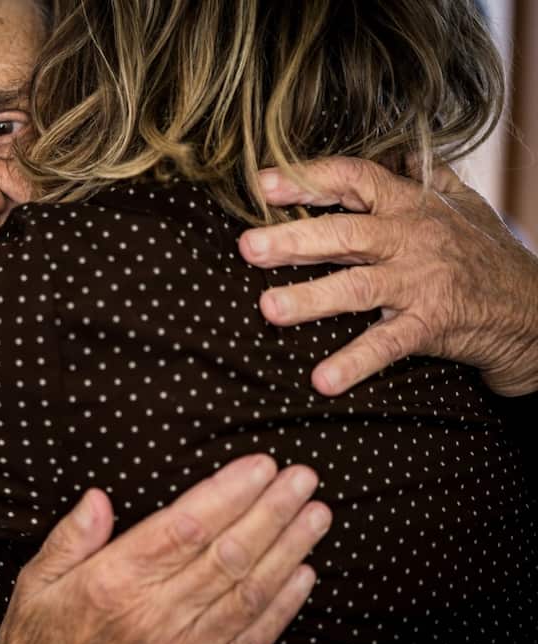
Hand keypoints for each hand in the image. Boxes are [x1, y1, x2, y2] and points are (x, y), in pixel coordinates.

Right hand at [0, 455, 330, 643]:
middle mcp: (153, 617)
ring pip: (248, 592)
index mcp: (112, 583)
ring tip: (317, 516)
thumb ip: (71, 537)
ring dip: (289, 550)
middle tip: (303, 478)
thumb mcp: (35, 583)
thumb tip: (99, 498)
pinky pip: (250, 641)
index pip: (185, 526)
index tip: (259, 466)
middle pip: (228, 553)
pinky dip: (283, 608)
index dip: (228, 493)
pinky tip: (304, 576)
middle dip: (272, 511)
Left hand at [238, 157, 537, 396]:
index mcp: (408, 205)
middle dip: (294, 238)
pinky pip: (387, 344)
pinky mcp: (430, 324)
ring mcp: (419, 282)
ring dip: (311, 298)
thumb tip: (400, 149)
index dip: (308, 180)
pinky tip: (322, 379)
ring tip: (268, 308)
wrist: (534, 306)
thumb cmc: (484, 253)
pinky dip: (354, 363)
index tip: (262, 184)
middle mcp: (409, 239)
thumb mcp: (461, 205)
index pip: (354, 180)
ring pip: (358, 287)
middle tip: (248, 247)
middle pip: (345, 233)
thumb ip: (425, 176)